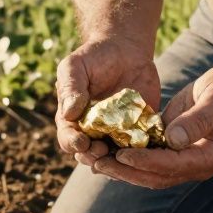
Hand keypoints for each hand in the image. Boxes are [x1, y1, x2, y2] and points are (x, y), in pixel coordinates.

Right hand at [54, 38, 159, 167]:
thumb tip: (69, 112)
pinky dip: (141, 153)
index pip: (68, 139)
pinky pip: (140, 148)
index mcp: (73, 120)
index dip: (73, 143)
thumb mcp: (75, 66)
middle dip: (93, 156)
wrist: (125, 51)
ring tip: (121, 156)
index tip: (81, 141)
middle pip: (89, 155)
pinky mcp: (139, 131)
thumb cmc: (94, 57)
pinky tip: (144, 151)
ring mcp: (116, 133)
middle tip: (101, 150)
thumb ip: (70, 87)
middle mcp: (93, 132)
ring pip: (114, 157)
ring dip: (117, 161)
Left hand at [93, 66, 212, 188]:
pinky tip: (105, 149)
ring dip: (123, 168)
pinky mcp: (172, 148)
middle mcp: (196, 165)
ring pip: (149, 172)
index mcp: (211, 157)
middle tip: (98, 163)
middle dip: (127, 171)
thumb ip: (197, 120)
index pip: (173, 165)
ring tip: (95, 161)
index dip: (147, 161)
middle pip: (157, 176)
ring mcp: (183, 159)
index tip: (123, 155)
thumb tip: (173, 140)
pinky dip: (127, 156)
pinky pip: (148, 158)